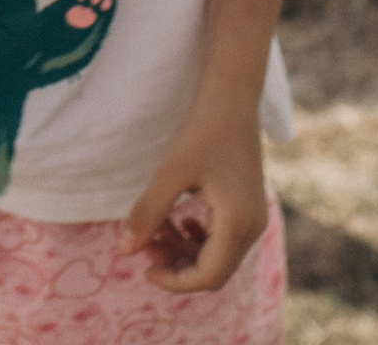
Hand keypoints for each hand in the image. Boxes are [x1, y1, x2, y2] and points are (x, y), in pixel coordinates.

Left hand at [118, 98, 268, 293]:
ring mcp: (254, 219)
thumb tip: (124, 251)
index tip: (144, 269)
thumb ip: (148, 212)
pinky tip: (178, 219)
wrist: (231, 96)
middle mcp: (253, 227)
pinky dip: (198, 238)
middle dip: (178, 265)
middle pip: (214, 270)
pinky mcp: (249, 208)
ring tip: (157, 228)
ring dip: (185, 250)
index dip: (175, 281)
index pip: (208, 276)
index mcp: (237, 223)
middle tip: (146, 246)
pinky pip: (224, 240)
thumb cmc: (201, 129)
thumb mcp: (170, 171)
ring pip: (218, 256)